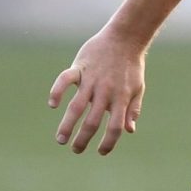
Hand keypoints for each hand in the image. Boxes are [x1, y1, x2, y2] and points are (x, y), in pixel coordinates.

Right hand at [47, 29, 147, 154]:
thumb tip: (129, 130)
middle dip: (83, 139)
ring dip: (67, 125)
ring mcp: (91, 80)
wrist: (125, 39)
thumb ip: (133, 109)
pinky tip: (52, 104)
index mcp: (121, 99)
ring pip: (76, 106)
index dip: (109, 142)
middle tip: (75, 150)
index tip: (101, 152)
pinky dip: (57, 91)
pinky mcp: (80, 67)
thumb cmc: (131, 66)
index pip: (115, 127)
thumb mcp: (137, 89)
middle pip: (92, 121)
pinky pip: (66, 80)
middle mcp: (106, 92)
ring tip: (60, 139)